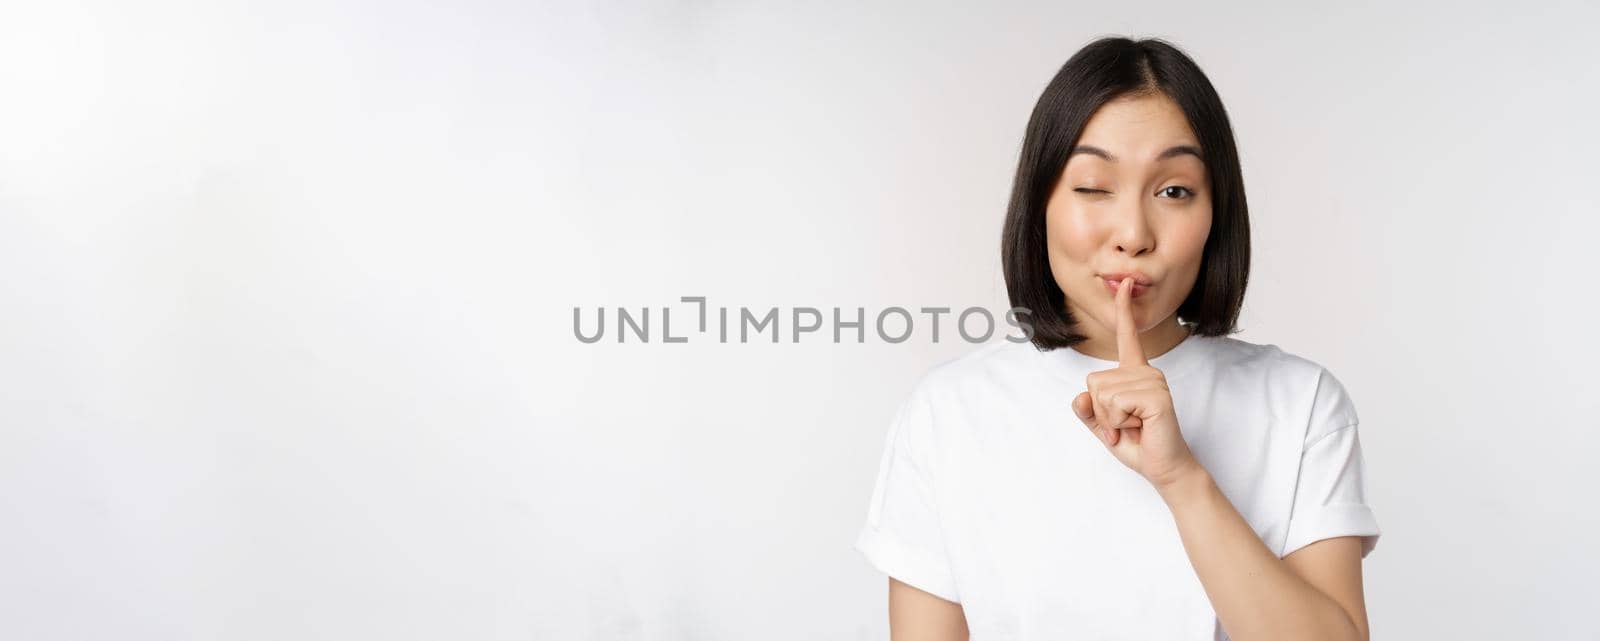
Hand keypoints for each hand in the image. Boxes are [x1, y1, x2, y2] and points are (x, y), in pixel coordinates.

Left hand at [1070, 277, 1202, 489]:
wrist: (1165, 468)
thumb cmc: (1137, 444)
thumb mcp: (1104, 427)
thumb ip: (1088, 411)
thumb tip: (1080, 397)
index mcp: (1135, 373)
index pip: (1127, 337)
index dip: (1123, 311)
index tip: (1124, 284)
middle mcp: (1146, 371)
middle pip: (1094, 381)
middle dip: (1101, 412)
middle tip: (1126, 425)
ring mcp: (1154, 380)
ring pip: (1102, 393)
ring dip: (1111, 419)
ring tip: (1134, 426)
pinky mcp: (1157, 395)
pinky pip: (1116, 403)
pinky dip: (1119, 422)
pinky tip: (1140, 426)